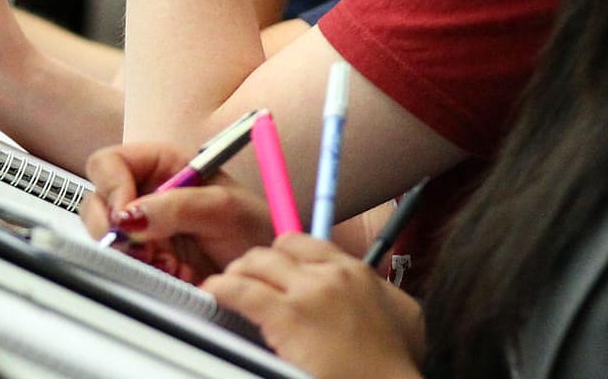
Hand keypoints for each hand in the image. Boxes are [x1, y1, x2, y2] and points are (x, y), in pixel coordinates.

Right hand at [79, 142, 275, 284]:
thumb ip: (178, 206)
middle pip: (97, 201)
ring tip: (169, 262)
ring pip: (107, 237)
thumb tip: (131, 215)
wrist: (266, 269)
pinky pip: (125, 265)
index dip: (111, 187)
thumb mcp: (224, 208)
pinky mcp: (146, 258)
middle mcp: (146, 191)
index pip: (110, 163)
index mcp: (162, 163)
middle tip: (141, 248)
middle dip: (113, 228)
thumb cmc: (253, 226)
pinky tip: (173, 273)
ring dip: (131, 254)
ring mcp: (143, 227)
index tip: (124, 216)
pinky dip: (144, 273)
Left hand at [204, 235, 425, 378]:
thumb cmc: (394, 364)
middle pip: (276, 251)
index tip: (272, 269)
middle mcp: (330, 274)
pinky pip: (241, 290)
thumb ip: (372, 295)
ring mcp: (309, 293)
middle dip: (256, 265)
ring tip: (224, 286)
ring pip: (256, 264)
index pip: (305, 244)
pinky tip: (212, 294)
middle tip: (244, 280)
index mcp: (355, 272)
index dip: (281, 256)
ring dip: (237, 273)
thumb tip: (358, 296)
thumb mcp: (395, 315)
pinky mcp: (288, 317)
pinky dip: (221, 288)